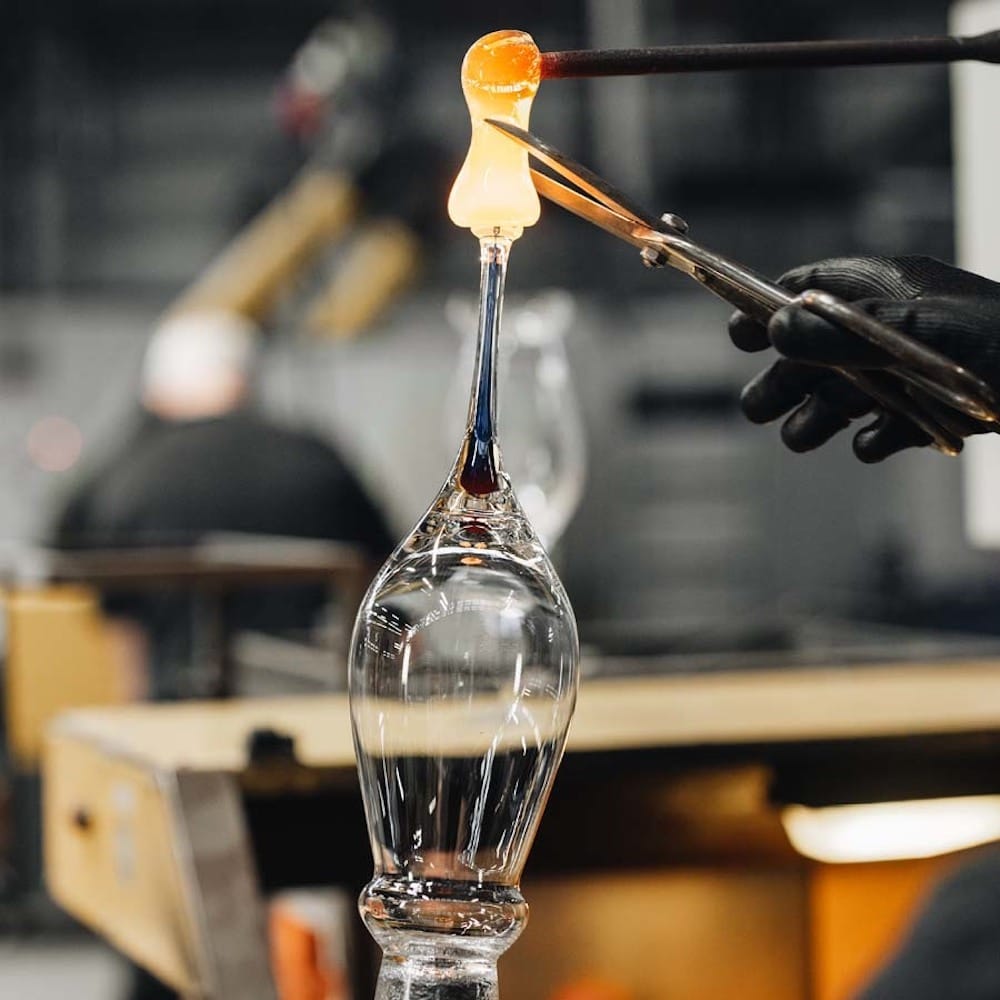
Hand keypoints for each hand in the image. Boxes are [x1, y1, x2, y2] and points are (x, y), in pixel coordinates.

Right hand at [729, 256, 999, 460]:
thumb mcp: (918, 335)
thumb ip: (841, 334)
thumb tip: (771, 326)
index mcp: (890, 293)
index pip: (814, 290)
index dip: (771, 310)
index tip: (736, 335)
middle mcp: (894, 330)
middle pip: (819, 351)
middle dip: (786, 378)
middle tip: (755, 407)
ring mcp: (915, 372)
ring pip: (847, 393)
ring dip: (818, 414)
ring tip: (798, 436)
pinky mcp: (938, 412)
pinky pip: (890, 425)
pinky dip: (875, 438)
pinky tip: (871, 445)